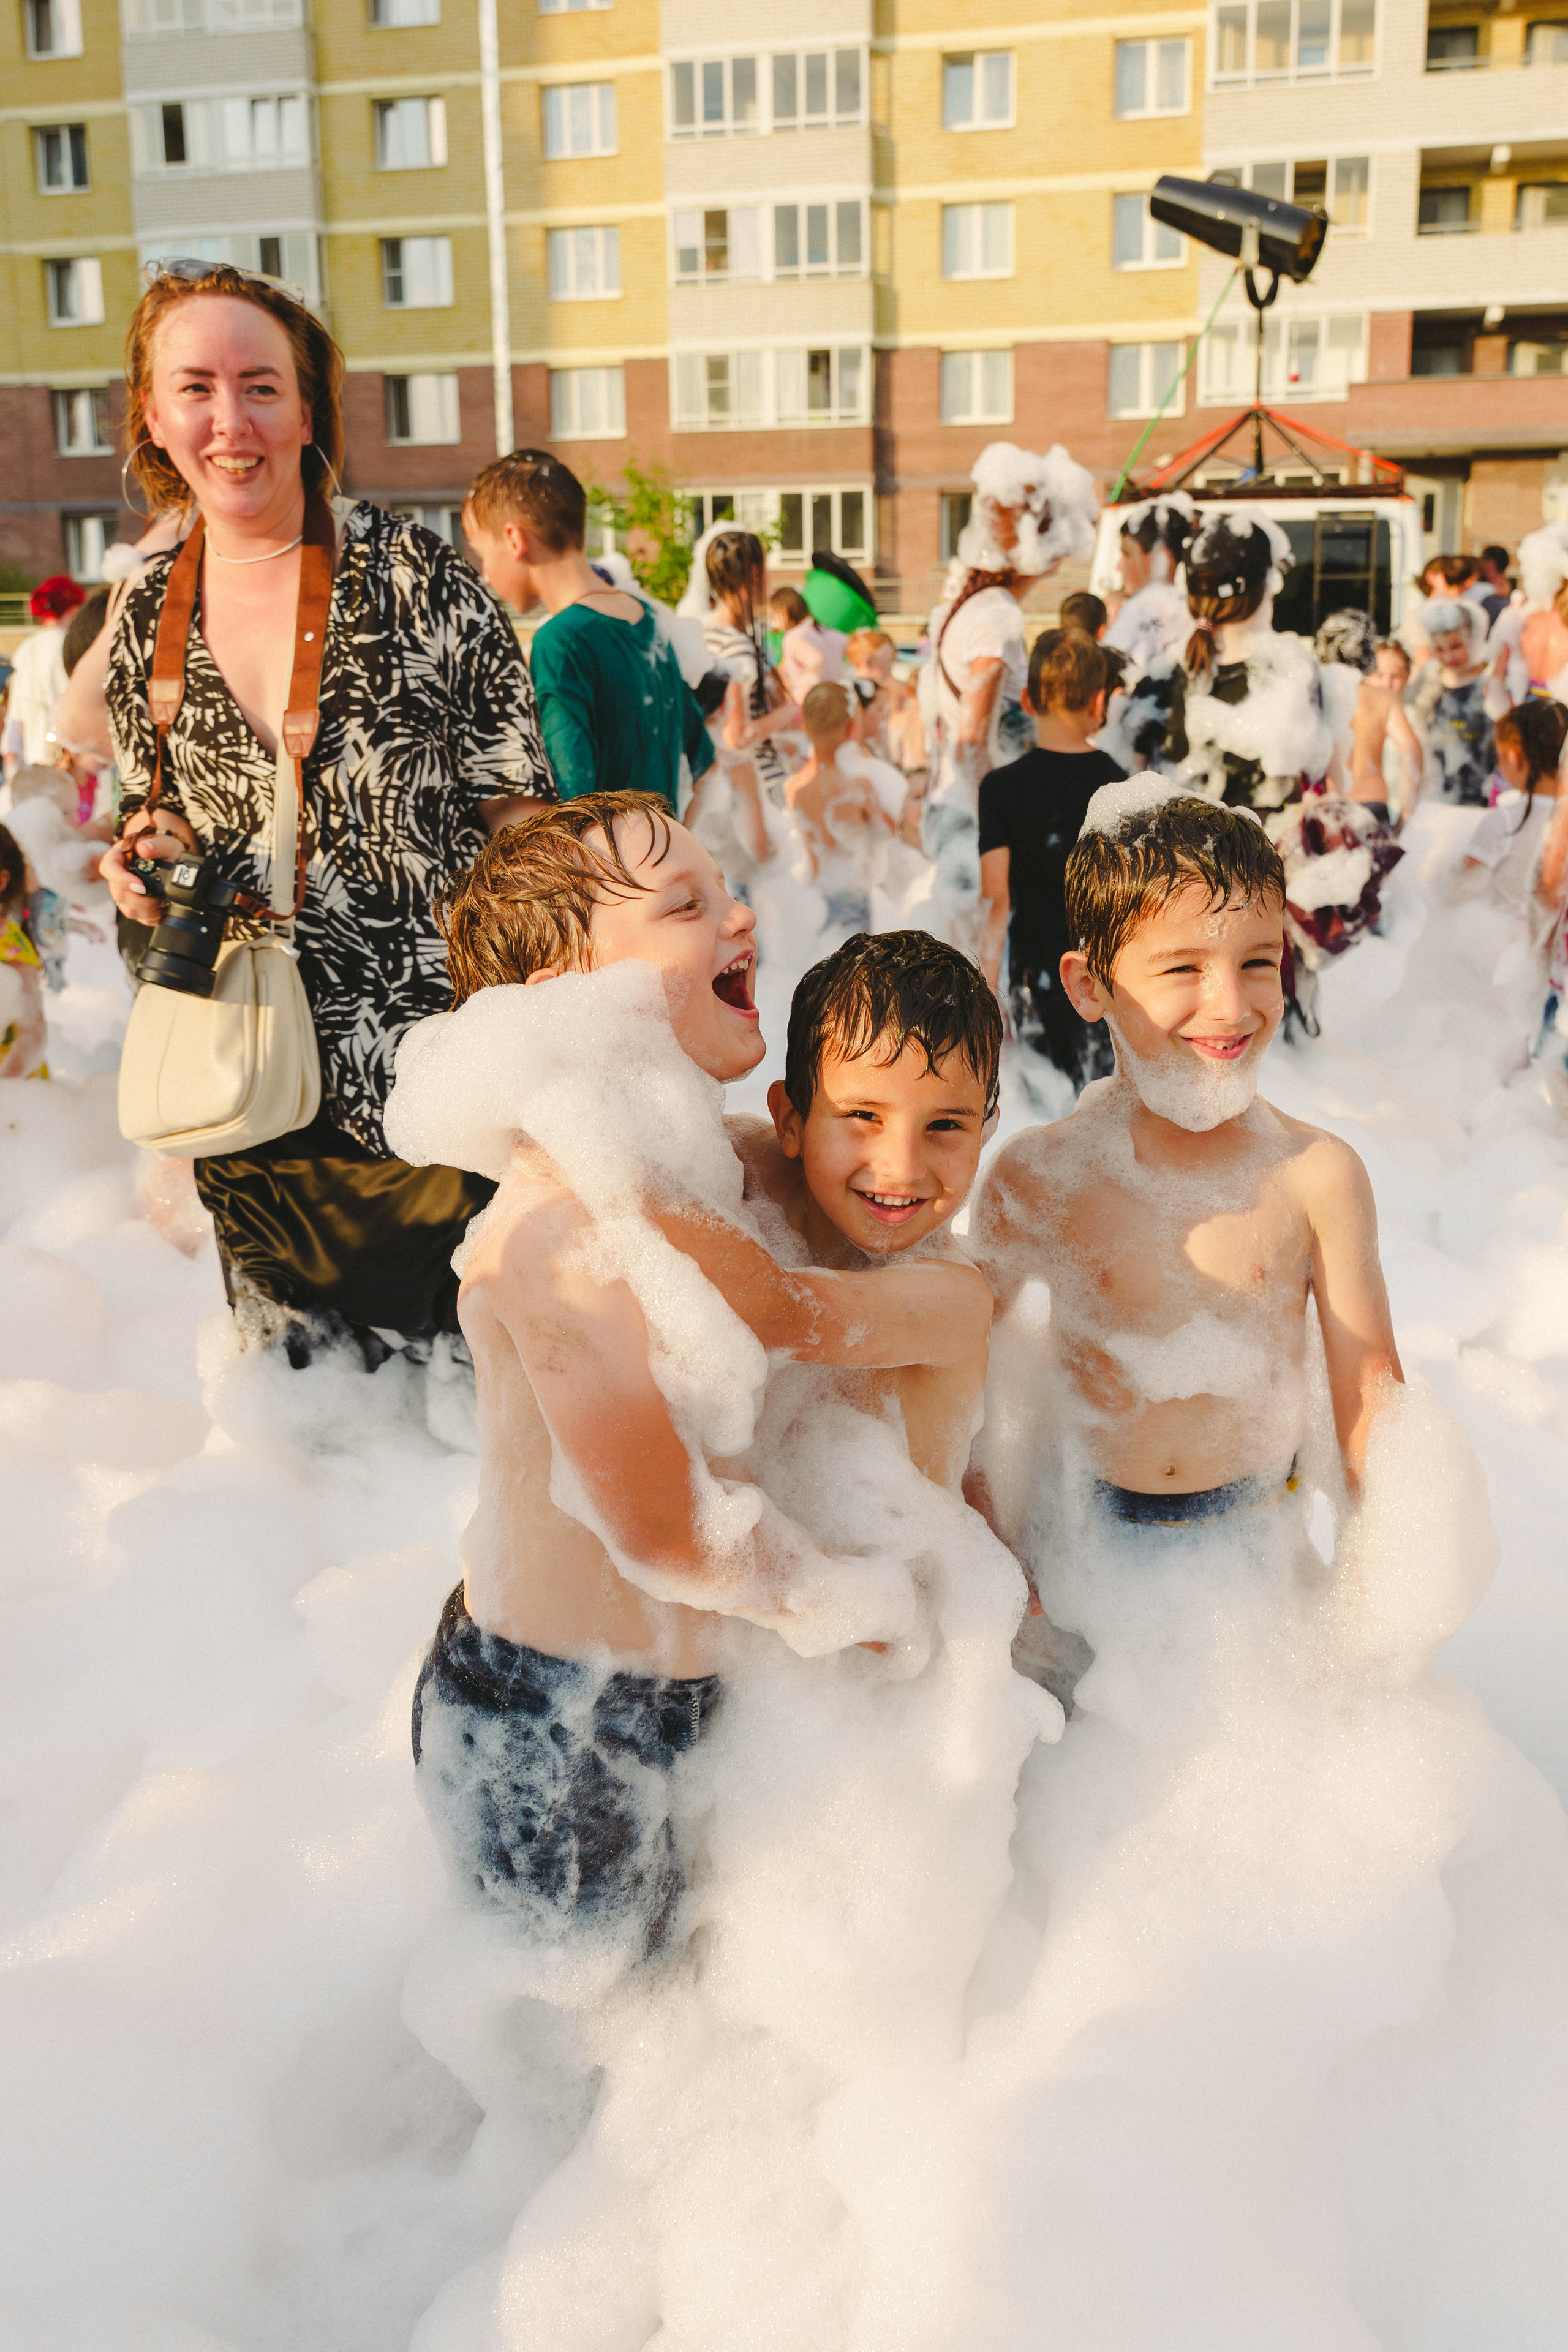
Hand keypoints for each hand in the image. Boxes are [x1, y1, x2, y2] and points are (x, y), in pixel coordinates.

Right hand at [101, 810, 199, 924]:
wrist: (170, 859)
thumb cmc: (161, 849)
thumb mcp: (164, 843)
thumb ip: (155, 844)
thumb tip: (144, 849)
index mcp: (117, 858)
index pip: (109, 869)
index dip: (122, 880)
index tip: (141, 886)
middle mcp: (117, 879)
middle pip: (119, 895)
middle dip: (141, 899)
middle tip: (160, 896)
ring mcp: (125, 895)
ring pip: (129, 910)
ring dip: (148, 909)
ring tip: (163, 900)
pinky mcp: (134, 907)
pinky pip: (140, 918)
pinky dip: (154, 916)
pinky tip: (163, 908)